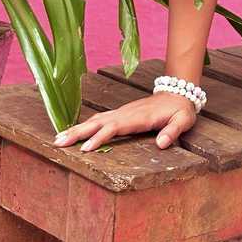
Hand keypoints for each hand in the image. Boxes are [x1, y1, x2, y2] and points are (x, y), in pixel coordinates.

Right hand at [51, 92, 197, 151]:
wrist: (179, 92)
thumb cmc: (181, 110)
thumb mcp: (183, 120)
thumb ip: (173, 131)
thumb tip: (161, 144)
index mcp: (140, 117)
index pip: (117, 127)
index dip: (101, 137)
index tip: (86, 148)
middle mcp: (127, 113)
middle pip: (99, 122)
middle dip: (79, 132)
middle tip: (58, 143)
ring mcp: (123, 112)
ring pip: (96, 120)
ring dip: (77, 129)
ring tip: (58, 139)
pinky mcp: (121, 114)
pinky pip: (100, 119)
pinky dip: (85, 125)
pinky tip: (72, 132)